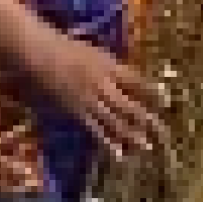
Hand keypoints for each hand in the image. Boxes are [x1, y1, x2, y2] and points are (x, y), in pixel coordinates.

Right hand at [30, 32, 165, 155]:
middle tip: (163, 134)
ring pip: (115, 121)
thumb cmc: (61, 47)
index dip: (152, 93)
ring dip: (131, 135)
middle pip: (130, 105)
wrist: (36, 53)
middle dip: (147, 120)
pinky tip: (118, 154)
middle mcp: (103, 84)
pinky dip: (108, 143)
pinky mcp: (76, 112)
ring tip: (145, 147)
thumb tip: (123, 79)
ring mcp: (90, 99)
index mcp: (108, 66)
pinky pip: (95, 130)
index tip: (165, 102)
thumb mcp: (91, 52)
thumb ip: (107, 66)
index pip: (136, 82)